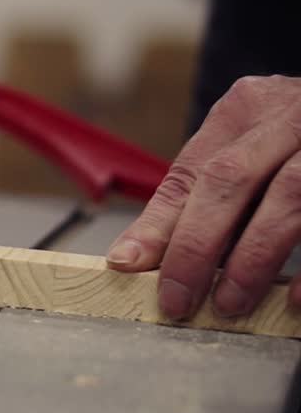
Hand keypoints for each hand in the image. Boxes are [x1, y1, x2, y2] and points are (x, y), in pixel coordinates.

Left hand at [107, 75, 300, 319]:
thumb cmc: (294, 144)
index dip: (159, 223)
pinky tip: (295, 299)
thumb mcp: (245, 151)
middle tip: (177, 299)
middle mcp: (291, 115)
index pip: (192, 169)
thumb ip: (195, 196)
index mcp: (247, 107)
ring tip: (228, 304)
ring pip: (288, 195)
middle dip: (197, 245)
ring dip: (252, 259)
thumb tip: (131, 256)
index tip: (128, 264)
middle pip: (231, 178)